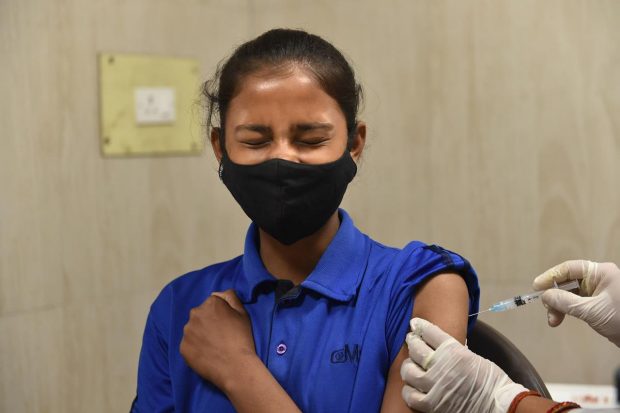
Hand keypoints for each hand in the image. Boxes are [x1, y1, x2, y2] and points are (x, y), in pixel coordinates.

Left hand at [180, 289, 256, 390]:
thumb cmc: (242, 338)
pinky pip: (188, 344)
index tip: (226, 325)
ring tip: (212, 346)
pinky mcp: (183, 347)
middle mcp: (195, 314)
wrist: (235, 366)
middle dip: (207, 322)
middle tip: (219, 336)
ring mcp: (187, 331)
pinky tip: (206, 354)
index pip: (212, 304)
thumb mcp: (243, 313)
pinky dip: (195, 348)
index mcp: (211, 303)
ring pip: (193, 329)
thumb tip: (218, 293)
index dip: (220, 314)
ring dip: (200, 334)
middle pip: (200, 315)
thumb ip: (231, 297)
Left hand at [400, 318, 525, 412]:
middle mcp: (442, 366)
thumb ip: (453, 349)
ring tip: (411, 365)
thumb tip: (437, 342)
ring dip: (408, 366)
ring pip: (409, 371)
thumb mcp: (472, 356)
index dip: (420, 326)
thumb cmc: (490, 380)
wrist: (498, 405)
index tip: (416, 324)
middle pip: (416, 349)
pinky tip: (412, 386)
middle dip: (412, 342)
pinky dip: (409, 390)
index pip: (429, 332)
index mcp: (454, 351)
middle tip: (412, 341)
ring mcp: (435, 386)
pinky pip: (411, 396)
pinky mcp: (433, 404)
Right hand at [533, 260, 619, 346]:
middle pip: (568, 282)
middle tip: (547, 310)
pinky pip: (576, 303)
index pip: (569, 269)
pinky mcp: (598, 304)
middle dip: (555, 296)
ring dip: (559, 306)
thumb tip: (545, 296)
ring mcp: (598, 292)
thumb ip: (566, 302)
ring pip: (570, 294)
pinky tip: (560, 319)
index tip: (536, 287)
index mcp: (600, 273)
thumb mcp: (591, 310)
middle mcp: (598, 279)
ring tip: (553, 321)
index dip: (551, 277)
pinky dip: (567, 311)